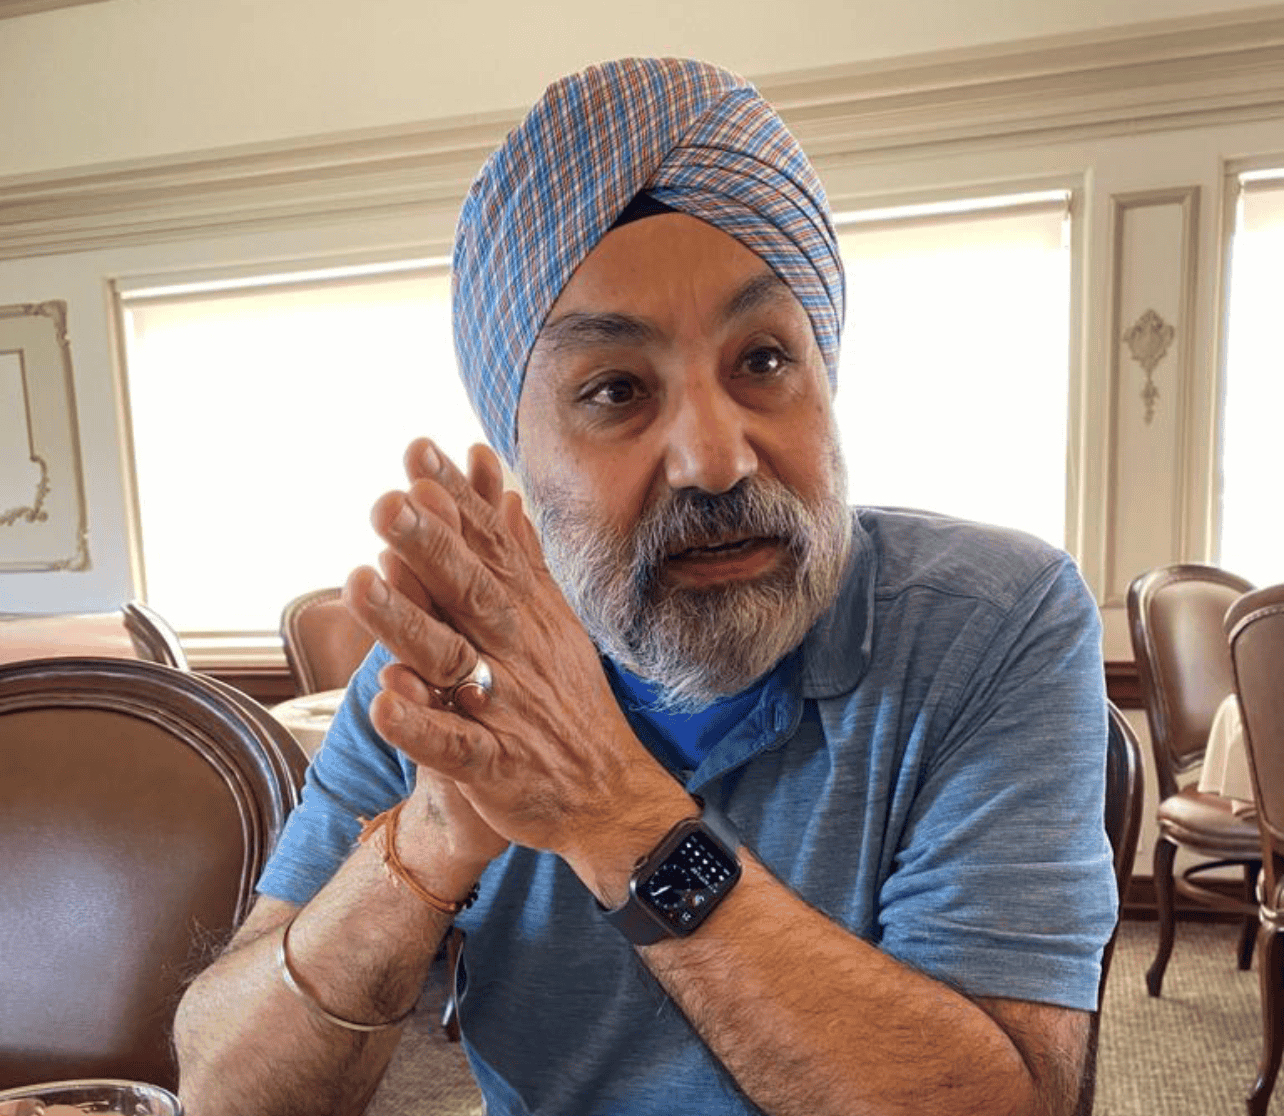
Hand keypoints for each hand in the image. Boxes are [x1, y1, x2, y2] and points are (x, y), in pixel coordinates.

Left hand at [343, 439, 689, 873]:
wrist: (609, 795)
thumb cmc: (567, 702)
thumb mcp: (551, 621)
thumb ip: (521, 558)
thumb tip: (504, 494)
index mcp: (524, 614)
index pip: (486, 546)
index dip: (452, 500)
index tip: (416, 451)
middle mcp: (514, 649)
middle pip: (468, 588)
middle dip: (427, 541)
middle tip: (385, 500)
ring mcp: (505, 705)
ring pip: (450, 656)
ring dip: (405, 619)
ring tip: (359, 581)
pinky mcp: (495, 764)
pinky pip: (454, 744)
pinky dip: (420, 725)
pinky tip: (383, 702)